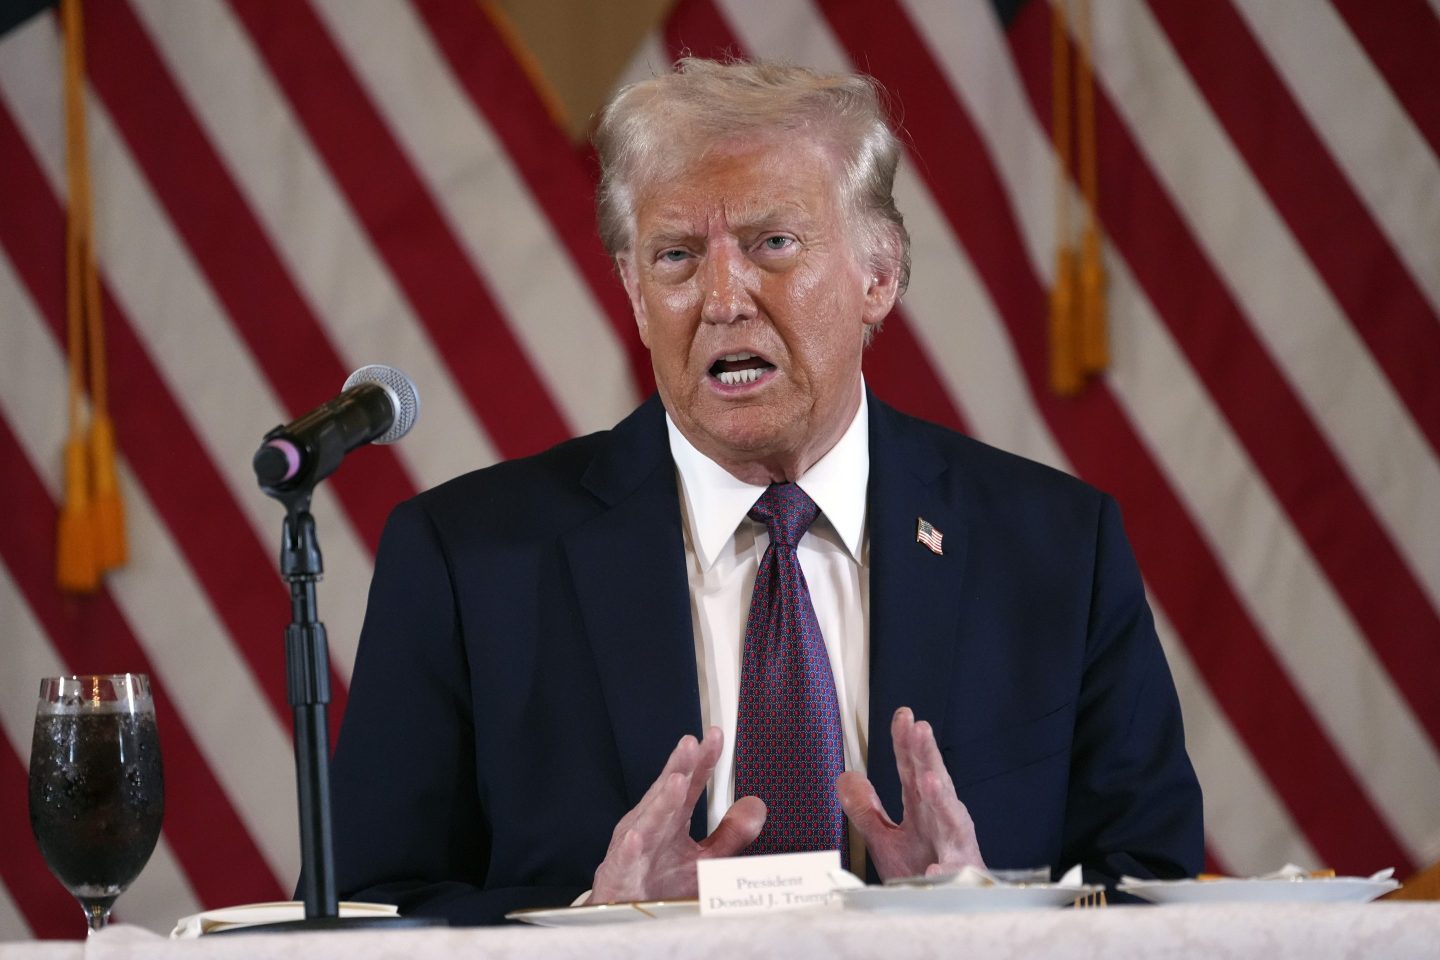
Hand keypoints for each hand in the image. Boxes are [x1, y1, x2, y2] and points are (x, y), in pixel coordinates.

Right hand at [588, 726, 766, 902]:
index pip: (690, 783)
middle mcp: (652, 826)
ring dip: (661, 801)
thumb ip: (731, 833)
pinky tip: (637, 837)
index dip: (703, 760)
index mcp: (671, 818)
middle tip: (691, 745)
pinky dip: (630, 849)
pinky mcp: (620, 874)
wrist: (628, 916)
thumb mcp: (705, 859)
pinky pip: (625, 861)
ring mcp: (634, 848)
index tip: (715, 735)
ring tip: (677, 782)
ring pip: (647, 821)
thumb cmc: (661, 884)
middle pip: (667, 793)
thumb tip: (756, 806)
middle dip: (679, 768)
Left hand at [838, 706, 984, 878]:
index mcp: (922, 810)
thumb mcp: (885, 839)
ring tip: (929, 780)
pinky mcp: (960, 879)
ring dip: (941, 800)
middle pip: (934, 782)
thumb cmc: (919, 873)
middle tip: (920, 730)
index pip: (912, 770)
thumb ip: (866, 809)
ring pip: (951, 820)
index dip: (906, 743)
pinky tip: (935, 868)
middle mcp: (940, 822)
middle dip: (928, 756)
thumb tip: (847, 778)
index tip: (903, 715)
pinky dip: (945, 870)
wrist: (942, 911)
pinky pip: (952, 874)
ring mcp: (954, 848)